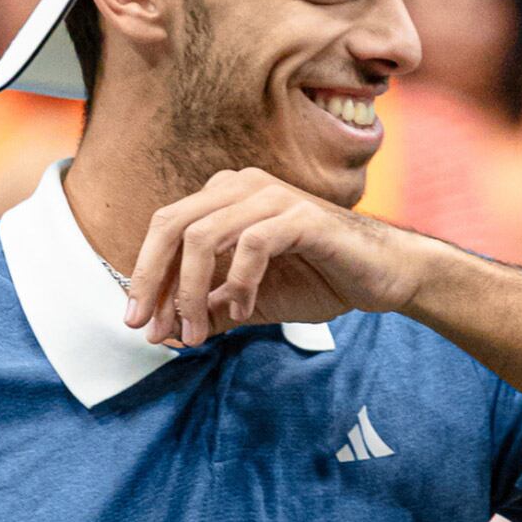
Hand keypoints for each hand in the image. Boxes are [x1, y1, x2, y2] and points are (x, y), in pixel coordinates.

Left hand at [123, 167, 429, 345]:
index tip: (139, 324)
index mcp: (224, 198)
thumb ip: (207, 310)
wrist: (382, 276)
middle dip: (153, 280)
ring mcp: (272, 196)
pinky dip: (240, 283)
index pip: (166, 229)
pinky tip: (245, 311)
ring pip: (204, 236)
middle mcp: (242, 186)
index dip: (145, 277)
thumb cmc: (317, 278)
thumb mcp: (248, 301)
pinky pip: (252, 244)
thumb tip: (161, 334)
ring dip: (193, 292)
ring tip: (199, 332)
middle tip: (149, 328)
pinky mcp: (302, 216)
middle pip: (172, 225)